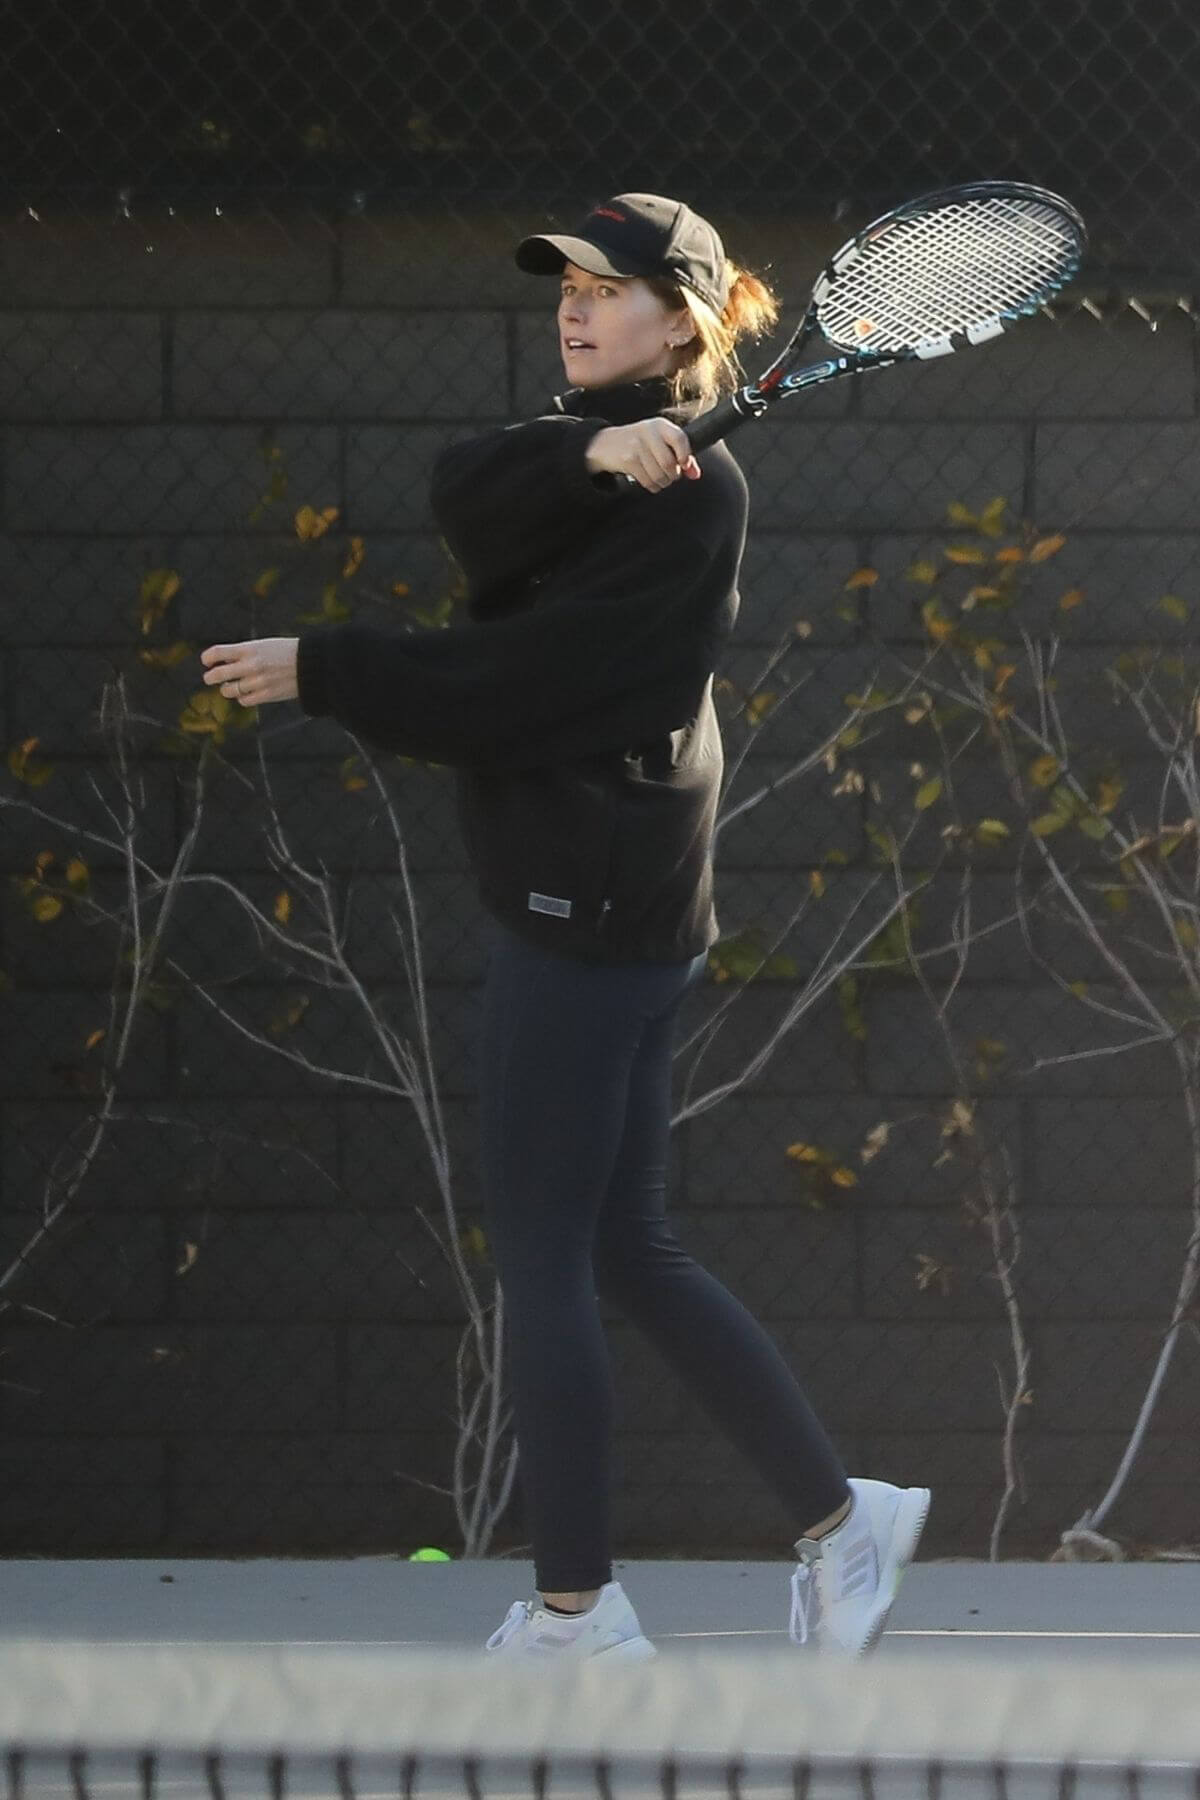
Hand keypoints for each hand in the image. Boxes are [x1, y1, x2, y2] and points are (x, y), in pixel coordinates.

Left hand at [199, 637, 299, 706]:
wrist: (310, 664)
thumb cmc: (287, 652)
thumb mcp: (264, 644)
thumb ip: (244, 652)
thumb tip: (224, 662)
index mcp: (249, 648)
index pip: (217, 653)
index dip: (207, 658)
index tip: (207, 661)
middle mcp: (250, 665)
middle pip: (217, 674)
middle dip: (210, 677)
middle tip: (210, 678)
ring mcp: (257, 682)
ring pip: (229, 690)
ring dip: (227, 689)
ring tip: (230, 687)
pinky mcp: (266, 695)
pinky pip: (244, 700)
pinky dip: (242, 698)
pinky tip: (247, 693)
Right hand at [584, 420, 701, 491]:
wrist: (606, 444)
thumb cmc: (639, 443)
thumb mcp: (659, 442)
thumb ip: (680, 455)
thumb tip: (695, 474)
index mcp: (660, 425)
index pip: (680, 439)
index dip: (686, 456)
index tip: (685, 465)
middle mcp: (648, 432)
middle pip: (670, 463)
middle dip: (673, 475)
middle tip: (670, 475)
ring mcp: (636, 445)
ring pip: (659, 474)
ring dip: (663, 482)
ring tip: (660, 478)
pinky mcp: (627, 460)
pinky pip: (647, 480)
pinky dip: (653, 486)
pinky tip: (650, 481)